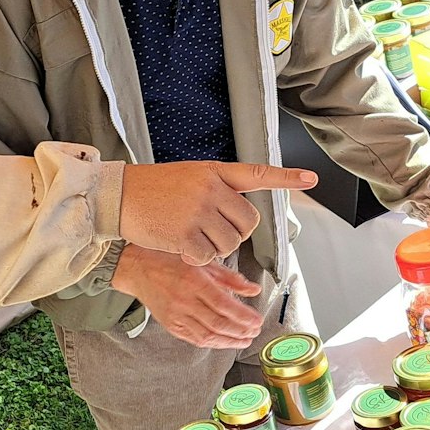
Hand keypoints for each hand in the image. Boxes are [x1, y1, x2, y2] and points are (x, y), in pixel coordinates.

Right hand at [113, 246, 263, 347]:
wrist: (137, 268)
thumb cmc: (168, 260)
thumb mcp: (202, 261)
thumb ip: (230, 278)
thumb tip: (253, 289)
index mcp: (194, 281)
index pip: (225, 305)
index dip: (244, 316)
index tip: (258, 320)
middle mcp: (185, 301)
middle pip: (218, 323)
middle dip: (240, 331)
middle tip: (254, 332)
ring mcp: (176, 315)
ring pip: (207, 335)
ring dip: (229, 341)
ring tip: (244, 340)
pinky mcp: (171, 325)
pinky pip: (194, 338)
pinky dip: (212, 343)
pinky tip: (224, 342)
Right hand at [120, 162, 317, 265]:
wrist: (118, 196)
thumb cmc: (153, 189)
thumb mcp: (189, 177)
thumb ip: (216, 189)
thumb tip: (239, 214)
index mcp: (214, 172)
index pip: (257, 174)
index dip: (286, 177)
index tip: (311, 178)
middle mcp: (211, 189)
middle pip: (248, 223)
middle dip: (235, 233)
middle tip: (211, 230)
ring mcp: (199, 212)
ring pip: (231, 243)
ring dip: (215, 248)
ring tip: (192, 236)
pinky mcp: (186, 234)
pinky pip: (209, 256)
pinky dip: (198, 258)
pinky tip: (181, 246)